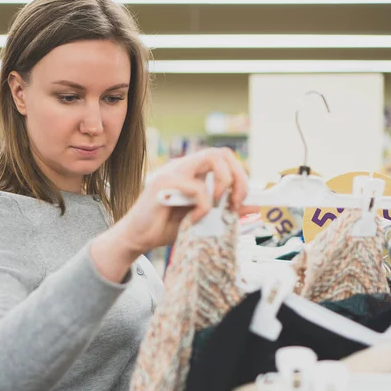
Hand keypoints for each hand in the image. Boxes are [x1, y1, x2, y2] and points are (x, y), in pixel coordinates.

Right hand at [117, 147, 256, 254]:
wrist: (137, 238)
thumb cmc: (166, 227)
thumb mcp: (203, 219)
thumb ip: (224, 210)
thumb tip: (252, 206)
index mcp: (193, 173)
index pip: (224, 159)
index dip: (241, 175)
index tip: (245, 200)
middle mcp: (184, 167)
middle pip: (221, 152)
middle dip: (238, 177)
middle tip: (235, 202)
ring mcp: (173, 172)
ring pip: (211, 158)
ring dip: (224, 183)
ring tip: (220, 206)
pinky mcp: (164, 183)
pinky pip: (197, 187)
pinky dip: (204, 206)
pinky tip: (195, 219)